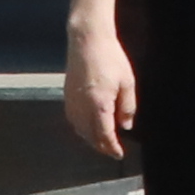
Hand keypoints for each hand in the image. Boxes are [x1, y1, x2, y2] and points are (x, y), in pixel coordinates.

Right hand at [62, 25, 137, 160]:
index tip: (119, 154)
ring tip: (102, 141)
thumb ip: (127, 107)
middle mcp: (82, 107)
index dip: (112, 148)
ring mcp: (72, 102)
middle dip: (101, 146)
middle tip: (112, 150)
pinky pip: (72, 120)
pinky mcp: (66, 96)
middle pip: (90, 137)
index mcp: (99, 105)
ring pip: (79, 130)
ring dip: (90, 139)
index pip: (104, 136)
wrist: (87, 41)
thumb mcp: (127, 82)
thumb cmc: (110, 58)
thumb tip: (126, 126)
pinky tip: (88, 127)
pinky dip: (80, 128)